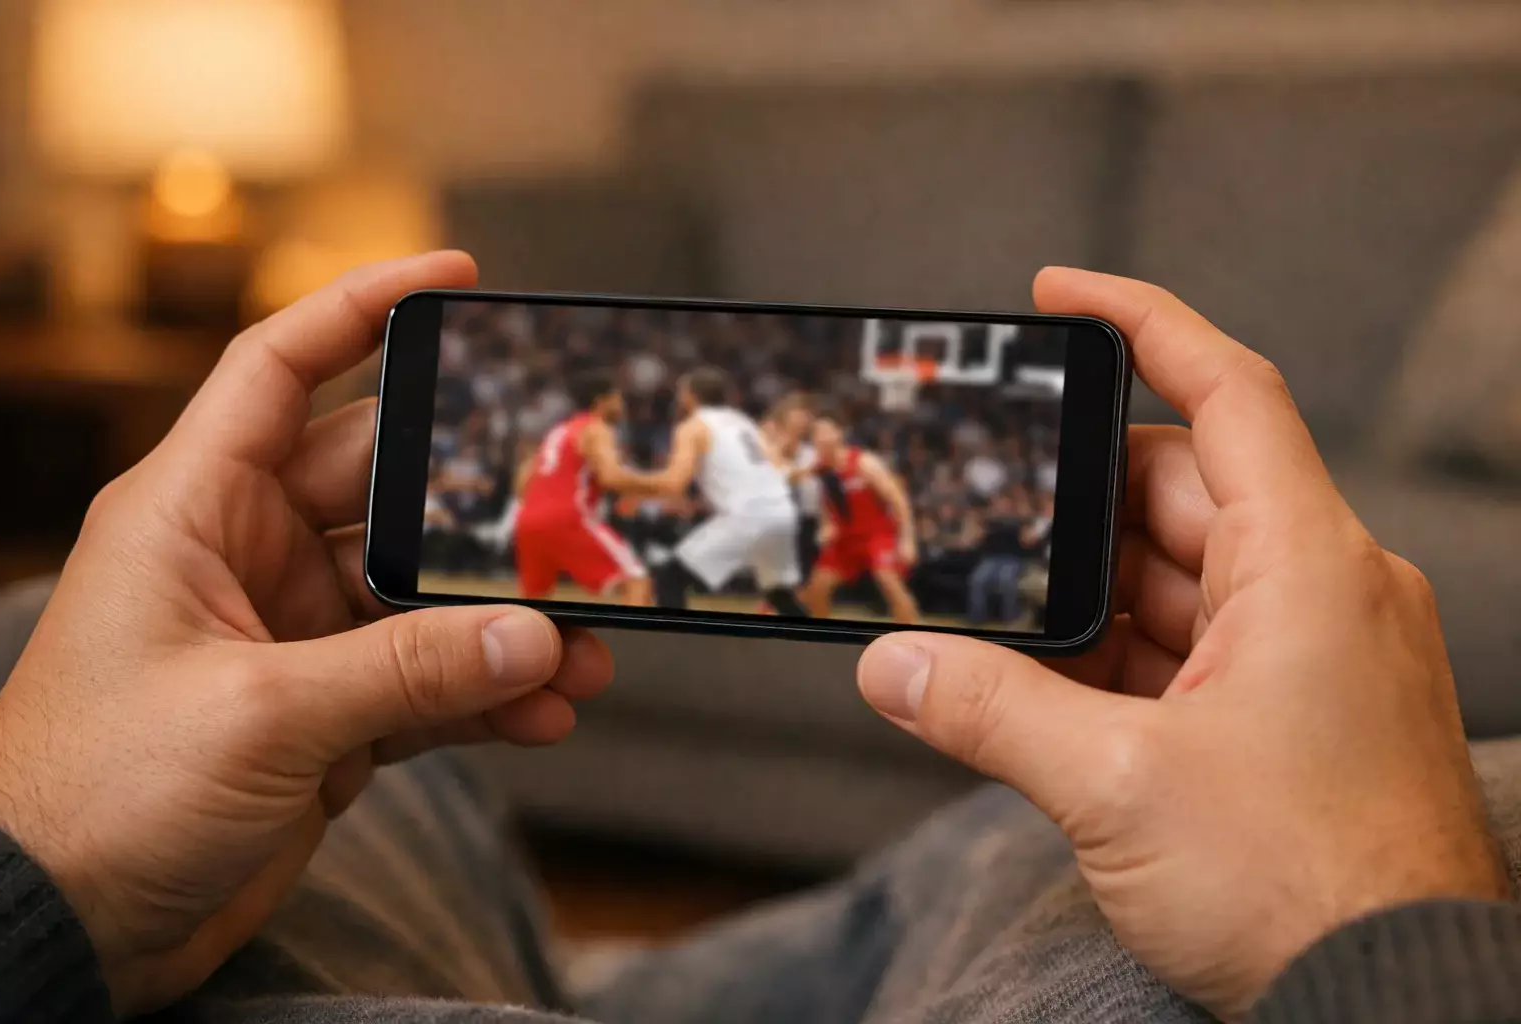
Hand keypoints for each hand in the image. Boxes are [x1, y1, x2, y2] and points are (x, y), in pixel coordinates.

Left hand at [0, 254, 613, 1015]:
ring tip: (587, 648)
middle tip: (574, 515)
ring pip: (421, 600)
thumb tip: (535, 634)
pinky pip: (424, 682)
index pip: (282, 368)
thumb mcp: (261, 713)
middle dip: (481, 512)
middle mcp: (247, 557)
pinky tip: (545, 711)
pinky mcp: (323, 714)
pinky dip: (485, 695)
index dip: (363, 308)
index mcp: (196, 510)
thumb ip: (406, 670)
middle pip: (389, 491)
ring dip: (502, 623)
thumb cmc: (97, 794)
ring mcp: (290, 638)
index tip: (457, 280)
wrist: (60, 928)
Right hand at [856, 269, 1508, 1020]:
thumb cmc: (1309, 891)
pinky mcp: (1290, 718)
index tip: (1058, 292)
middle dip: (1076, 499)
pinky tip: (1050, 690)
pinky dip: (1118, 659)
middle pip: (1180, 490)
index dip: (1141, 321)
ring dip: (1089, 598)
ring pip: (1178, 579)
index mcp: (1307, 567)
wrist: (1400, 1005)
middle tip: (984, 510)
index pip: (1227, 391)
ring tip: (997, 622)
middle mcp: (1320, 593)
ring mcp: (1309, 658)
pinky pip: (1190, 651)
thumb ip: (990, 711)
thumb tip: (894, 666)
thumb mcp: (1116, 786)